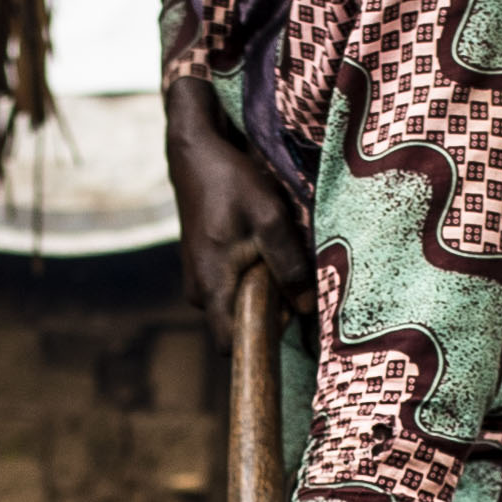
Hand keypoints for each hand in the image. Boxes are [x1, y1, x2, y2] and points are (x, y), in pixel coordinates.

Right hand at [162, 72, 310, 342]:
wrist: (196, 155)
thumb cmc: (232, 183)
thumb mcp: (270, 218)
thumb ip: (288, 265)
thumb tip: (305, 307)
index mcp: (211, 286)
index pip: (230, 346)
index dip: (260, 342)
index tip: (284, 320)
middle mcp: (198, 292)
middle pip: (239, 326)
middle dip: (268, 311)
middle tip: (287, 274)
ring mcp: (197, 282)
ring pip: (237, 305)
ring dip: (261, 290)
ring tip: (274, 254)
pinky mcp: (202, 270)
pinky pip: (231, 289)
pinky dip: (251, 277)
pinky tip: (261, 248)